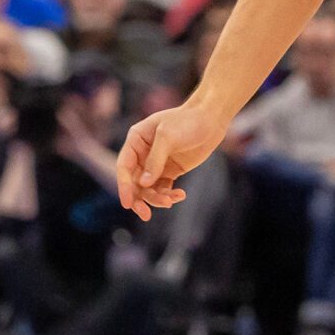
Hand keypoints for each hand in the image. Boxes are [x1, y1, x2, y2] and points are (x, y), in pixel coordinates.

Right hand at [115, 100, 229, 220]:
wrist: (211, 119)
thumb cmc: (187, 121)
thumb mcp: (168, 136)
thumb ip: (155, 159)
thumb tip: (143, 183)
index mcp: (136, 140)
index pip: (124, 167)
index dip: (123, 186)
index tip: (126, 203)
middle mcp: (143, 154)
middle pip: (134, 182)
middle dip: (139, 199)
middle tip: (145, 215)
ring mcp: (156, 163)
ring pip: (149, 189)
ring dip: (157, 199)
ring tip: (171, 201)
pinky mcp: (170, 171)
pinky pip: (164, 188)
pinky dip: (169, 195)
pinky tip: (180, 195)